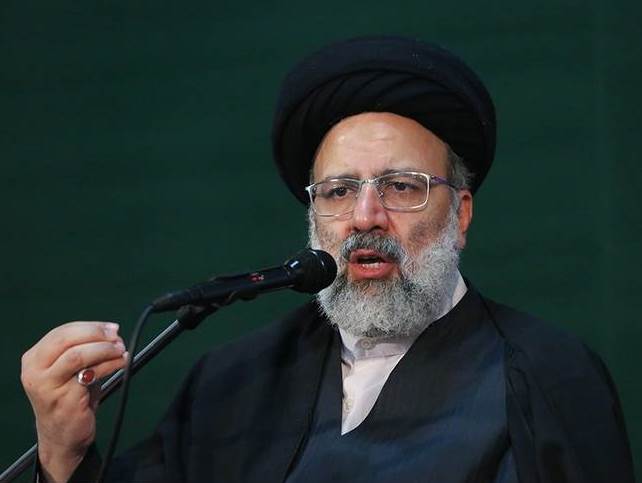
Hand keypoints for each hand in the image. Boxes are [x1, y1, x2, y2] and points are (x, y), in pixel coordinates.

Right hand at [21, 321, 127, 482]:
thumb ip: (82, 348)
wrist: (62, 436)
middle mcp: (34, 371)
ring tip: (121, 350)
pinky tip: (121, 363)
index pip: (62, 331)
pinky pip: (90, 374)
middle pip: (67, 340)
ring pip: (77, 355)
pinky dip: (110, 364)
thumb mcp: (70, 369)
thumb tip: (111, 332)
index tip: (111, 328)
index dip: (90, 327)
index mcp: (34, 359)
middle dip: (97, 334)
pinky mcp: (63, 400)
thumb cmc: (69, 398)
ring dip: (105, 349)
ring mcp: (47, 386)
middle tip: (117, 337)